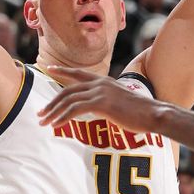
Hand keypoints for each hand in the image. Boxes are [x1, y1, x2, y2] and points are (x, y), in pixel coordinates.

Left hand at [37, 67, 165, 131]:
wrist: (153, 114)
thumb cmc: (139, 112)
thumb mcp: (120, 102)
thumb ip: (106, 101)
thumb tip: (98, 108)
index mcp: (103, 81)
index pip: (78, 73)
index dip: (63, 71)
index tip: (50, 68)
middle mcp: (99, 83)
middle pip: (67, 90)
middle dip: (52, 102)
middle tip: (40, 113)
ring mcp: (100, 92)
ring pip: (68, 100)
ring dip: (53, 112)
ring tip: (44, 122)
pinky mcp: (101, 103)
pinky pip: (75, 110)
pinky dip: (63, 117)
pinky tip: (56, 125)